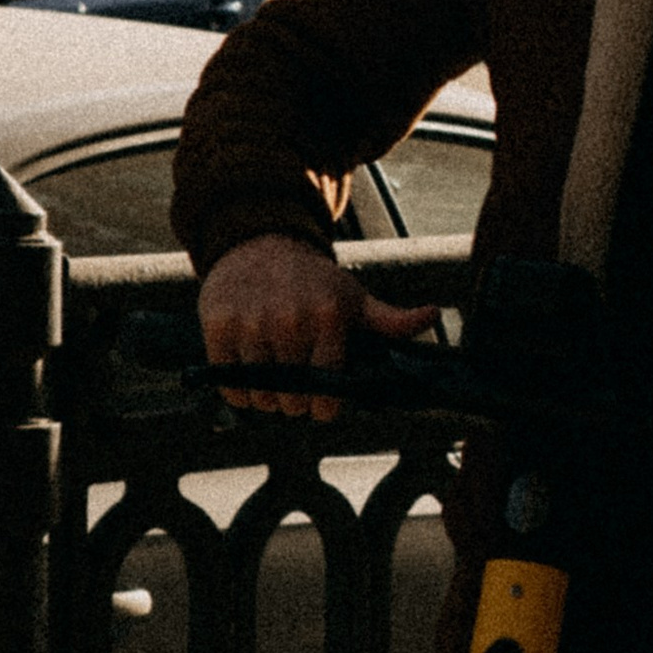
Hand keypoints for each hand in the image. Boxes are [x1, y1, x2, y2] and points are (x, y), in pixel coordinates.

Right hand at [197, 231, 436, 423]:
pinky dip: (238, 392)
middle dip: (296, 404)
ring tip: (274, 381)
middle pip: (292, 398)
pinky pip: (229, 385)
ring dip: (267, 400)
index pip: (328, 389)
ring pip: (260, 395)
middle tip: (296, 390)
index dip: (325, 407)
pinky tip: (249, 376)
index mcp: (328, 317)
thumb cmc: (312, 281)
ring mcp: (252, 324)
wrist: (259, 245)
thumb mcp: (354, 297)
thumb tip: (433, 315)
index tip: (322, 405)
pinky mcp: (218, 327)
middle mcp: (290, 321)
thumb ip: (391, 319)